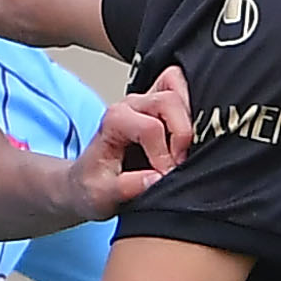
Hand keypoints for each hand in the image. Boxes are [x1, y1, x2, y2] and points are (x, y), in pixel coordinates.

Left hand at [69, 67, 192, 219]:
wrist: (89, 181)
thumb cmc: (95, 184)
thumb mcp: (102, 195)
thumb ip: (127, 187)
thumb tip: (158, 178)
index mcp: (114, 121)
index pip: (151, 128)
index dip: (164, 155)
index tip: (164, 177)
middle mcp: (131, 105)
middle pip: (168, 100)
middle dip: (181, 135)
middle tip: (177, 163)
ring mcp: (147, 101)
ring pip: (178, 88)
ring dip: (189, 118)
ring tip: (183, 148)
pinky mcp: (160, 103)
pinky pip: (180, 85)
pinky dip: (190, 103)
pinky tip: (188, 133)